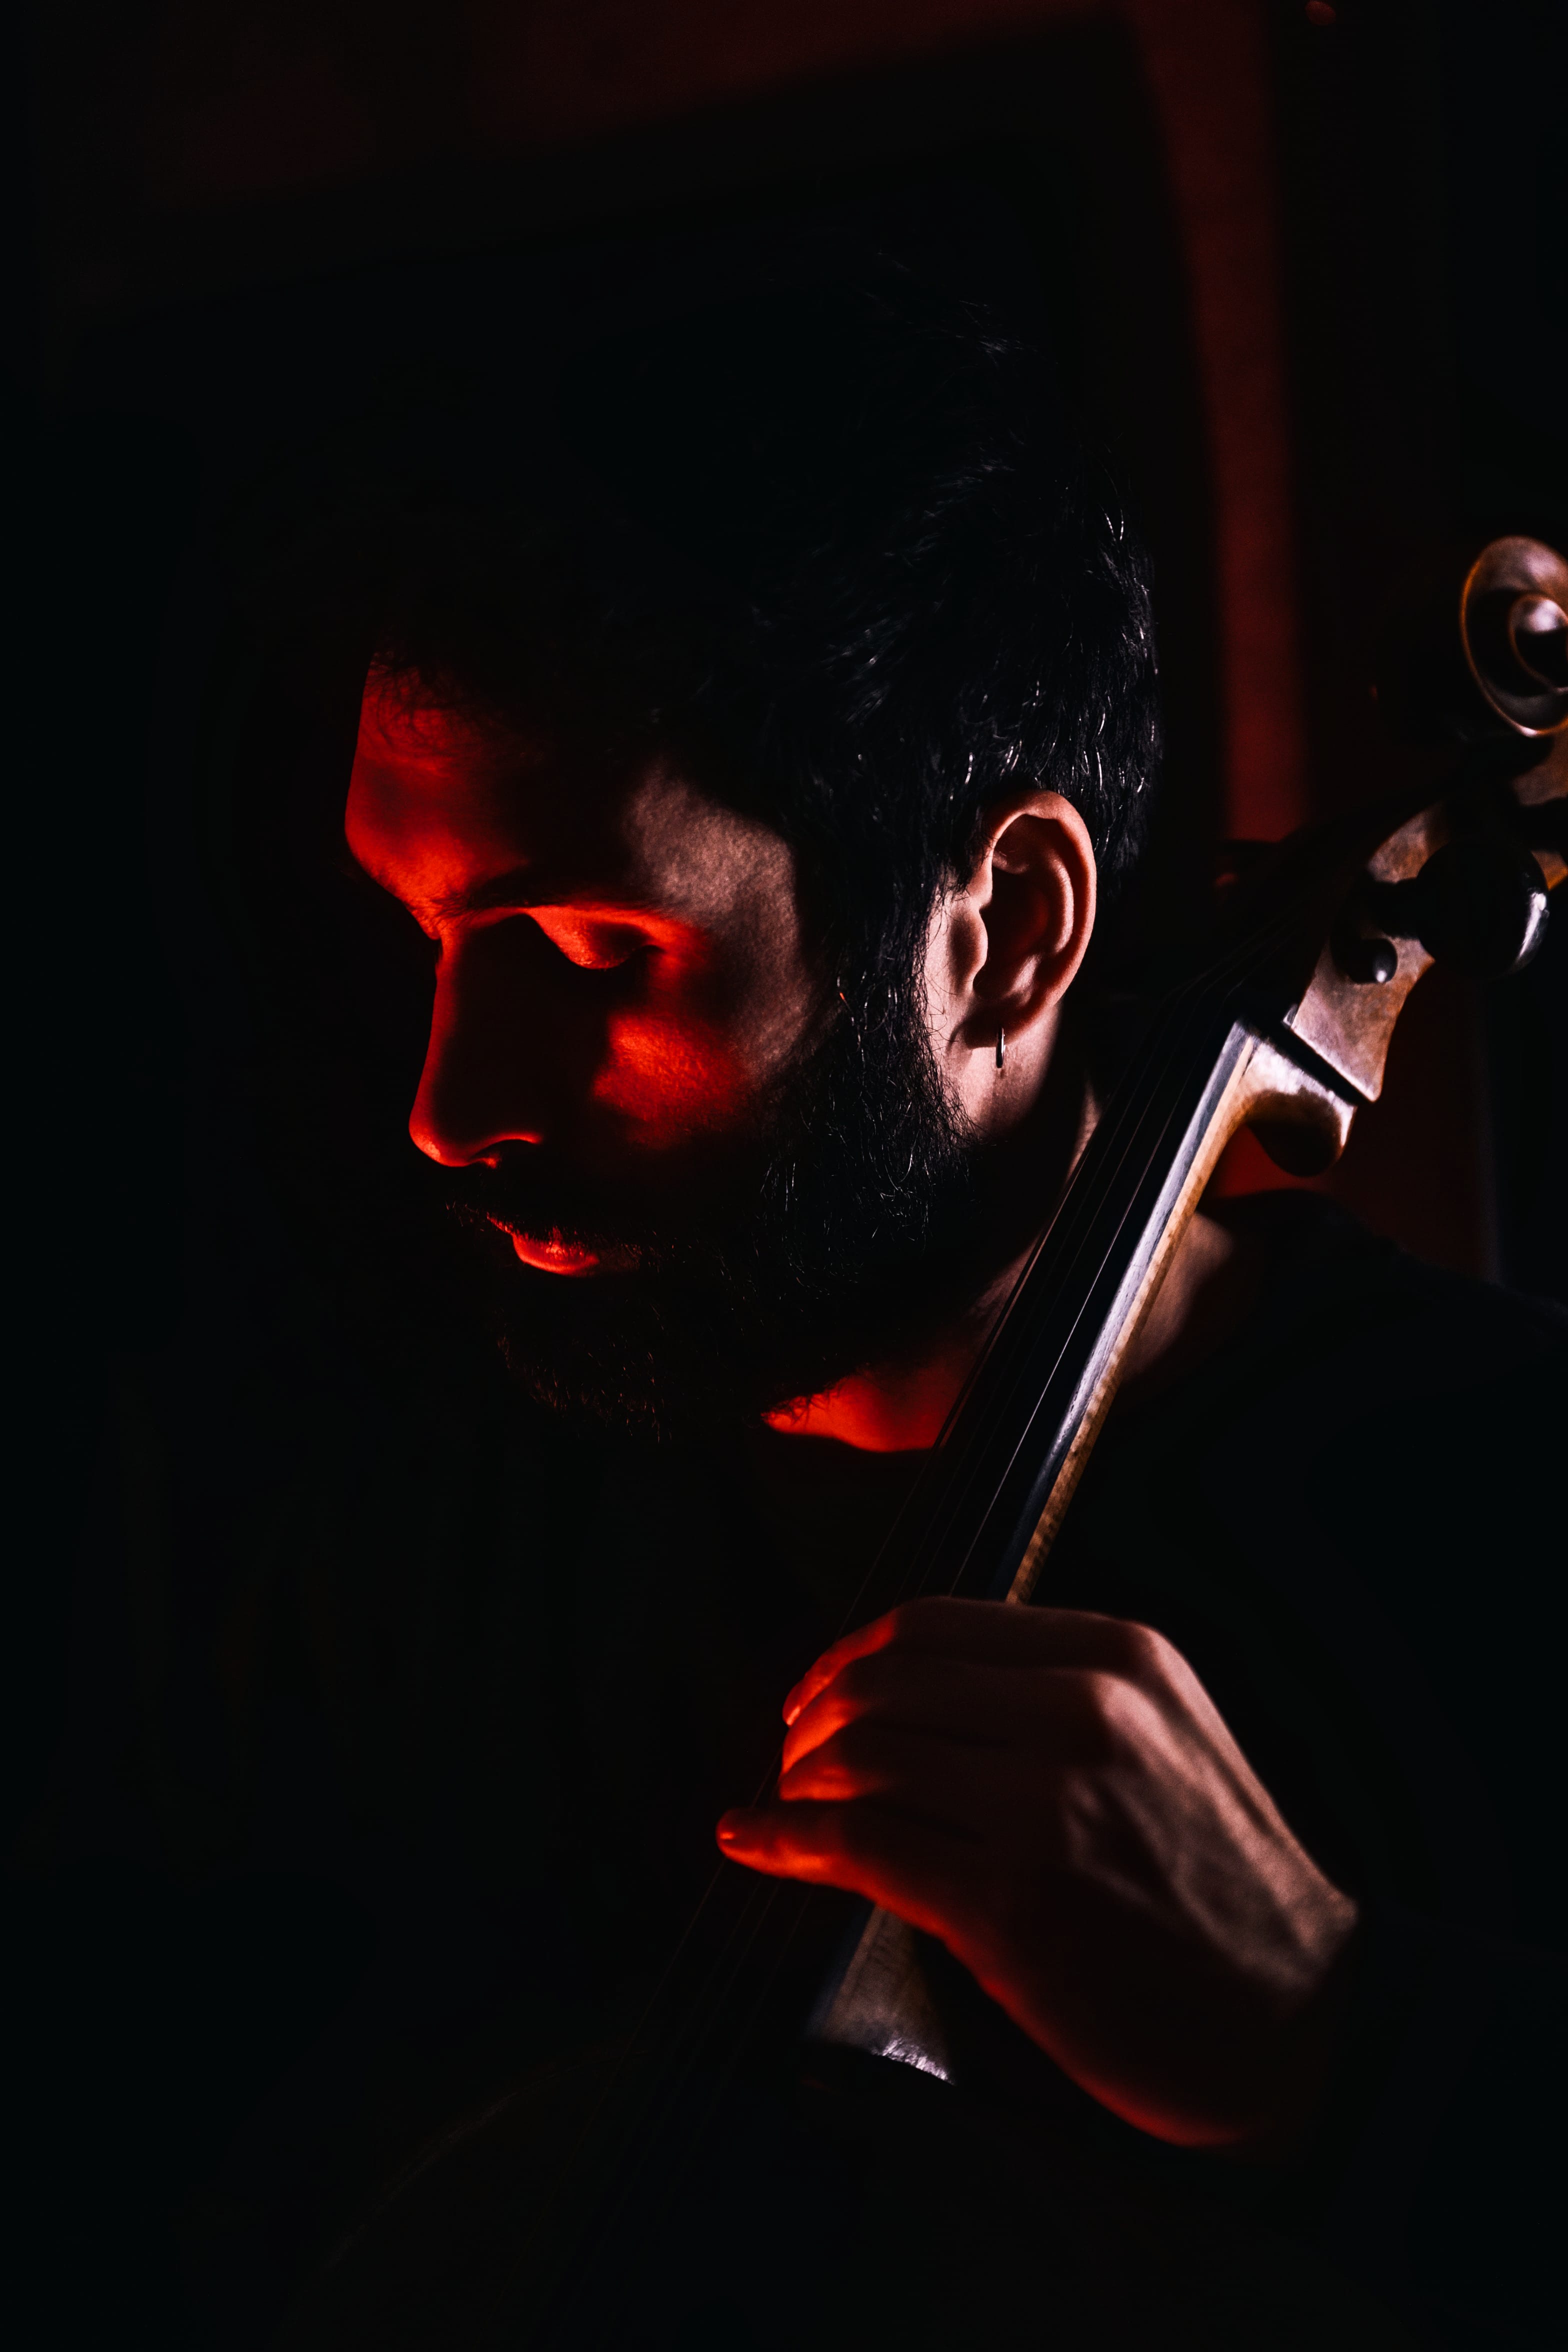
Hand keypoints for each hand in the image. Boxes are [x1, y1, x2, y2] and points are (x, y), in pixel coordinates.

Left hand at [717, 1598, 1358, 2149]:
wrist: (1293, 2017)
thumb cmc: (1215, 1885)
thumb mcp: (1159, 1739)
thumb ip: (1048, 1696)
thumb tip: (901, 1691)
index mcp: (1117, 1659)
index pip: (930, 1624)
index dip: (849, 1657)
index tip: (815, 1693)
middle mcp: (1081, 1713)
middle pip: (883, 1684)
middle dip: (812, 1721)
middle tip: (789, 1759)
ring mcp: (1046, 1807)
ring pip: (861, 1759)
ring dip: (797, 1784)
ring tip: (786, 1809)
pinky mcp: (1012, 1903)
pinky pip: (856, 1846)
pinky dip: (783, 1840)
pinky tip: (753, 1844)